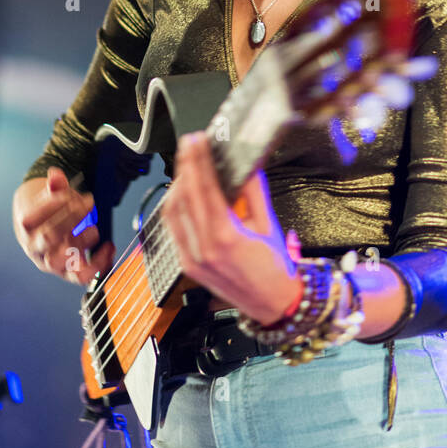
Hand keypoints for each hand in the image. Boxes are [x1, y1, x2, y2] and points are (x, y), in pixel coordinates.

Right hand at [12, 168, 115, 285]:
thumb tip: (56, 175)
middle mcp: (36, 248)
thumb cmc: (48, 208)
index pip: (32, 220)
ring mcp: (52, 262)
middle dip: (70, 218)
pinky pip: (83, 276)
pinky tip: (110, 247)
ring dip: (82, 242)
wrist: (45, 228)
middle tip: (87, 203)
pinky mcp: (69, 272)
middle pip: (49, 238)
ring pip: (64, 261)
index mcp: (26, 227)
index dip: (52, 205)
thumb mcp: (48, 194)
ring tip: (93, 227)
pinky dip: (99, 263)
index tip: (69, 194)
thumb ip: (54, 185)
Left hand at [160, 131, 300, 325]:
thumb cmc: (274, 269)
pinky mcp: (187, 265)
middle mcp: (203, 249)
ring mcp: (191, 259)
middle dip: (185, 165)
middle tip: (189, 144)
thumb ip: (254, 193)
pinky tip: (181, 192)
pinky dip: (174, 206)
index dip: (199, 161)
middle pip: (185, 197)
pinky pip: (173, 229)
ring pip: (172, 212)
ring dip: (177, 184)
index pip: (205, 189)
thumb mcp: (268, 225)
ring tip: (186, 163)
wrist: (272, 305)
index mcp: (226, 238)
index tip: (198, 141)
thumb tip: (246, 165)